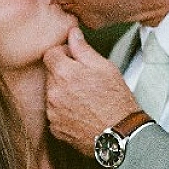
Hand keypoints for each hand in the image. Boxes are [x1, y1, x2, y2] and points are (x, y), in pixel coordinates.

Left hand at [44, 28, 139, 155]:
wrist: (119, 134)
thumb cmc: (116, 101)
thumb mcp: (105, 67)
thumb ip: (83, 49)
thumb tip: (73, 34)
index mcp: (64, 74)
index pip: (49, 54)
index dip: (62, 53)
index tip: (73, 58)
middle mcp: (53, 93)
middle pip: (50, 74)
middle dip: (63, 73)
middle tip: (84, 80)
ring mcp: (52, 112)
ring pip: (51, 94)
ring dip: (62, 92)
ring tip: (84, 98)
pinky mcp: (55, 128)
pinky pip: (54, 113)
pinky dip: (63, 111)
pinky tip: (81, 112)